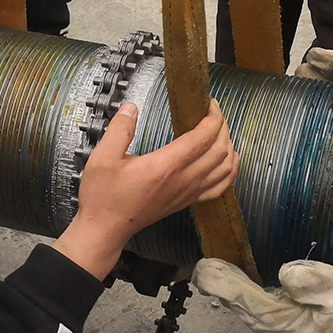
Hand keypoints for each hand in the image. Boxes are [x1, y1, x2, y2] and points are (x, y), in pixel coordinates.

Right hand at [54, 98, 238, 279]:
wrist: (105, 229)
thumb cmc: (103, 197)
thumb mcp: (103, 157)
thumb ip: (120, 129)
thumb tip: (131, 108)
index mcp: (164, 166)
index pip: (202, 137)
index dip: (212, 117)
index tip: (209, 103)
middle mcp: (182, 180)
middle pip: (219, 150)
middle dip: (222, 127)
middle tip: (213, 112)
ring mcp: (187, 193)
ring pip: (223, 169)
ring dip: (227, 147)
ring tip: (220, 131)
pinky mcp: (186, 202)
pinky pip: (218, 188)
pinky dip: (229, 172)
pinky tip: (229, 161)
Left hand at [193, 257, 332, 332]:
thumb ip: (312, 282)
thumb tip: (283, 275)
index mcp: (293, 323)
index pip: (251, 304)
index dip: (227, 287)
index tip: (207, 272)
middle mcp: (284, 327)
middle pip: (244, 309)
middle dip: (221, 289)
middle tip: (201, 269)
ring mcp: (288, 324)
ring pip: (250, 310)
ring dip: (230, 293)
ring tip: (212, 274)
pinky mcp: (293, 317)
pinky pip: (261, 308)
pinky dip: (245, 296)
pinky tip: (237, 285)